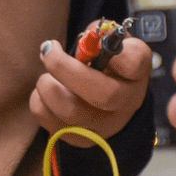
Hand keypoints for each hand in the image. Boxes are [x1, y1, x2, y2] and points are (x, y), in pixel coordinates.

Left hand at [30, 27, 152, 143]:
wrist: (108, 97)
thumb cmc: (106, 63)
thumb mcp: (111, 43)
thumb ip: (101, 35)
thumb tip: (87, 38)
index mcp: (136, 73)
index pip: (133, 64)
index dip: (114, 53)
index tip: (95, 43)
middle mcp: (126, 103)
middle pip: (101, 94)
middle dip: (64, 68)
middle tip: (48, 50)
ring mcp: (105, 126)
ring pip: (71, 111)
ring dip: (48, 86)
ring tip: (47, 76)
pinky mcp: (81, 140)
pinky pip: (51, 123)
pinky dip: (40, 102)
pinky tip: (47, 91)